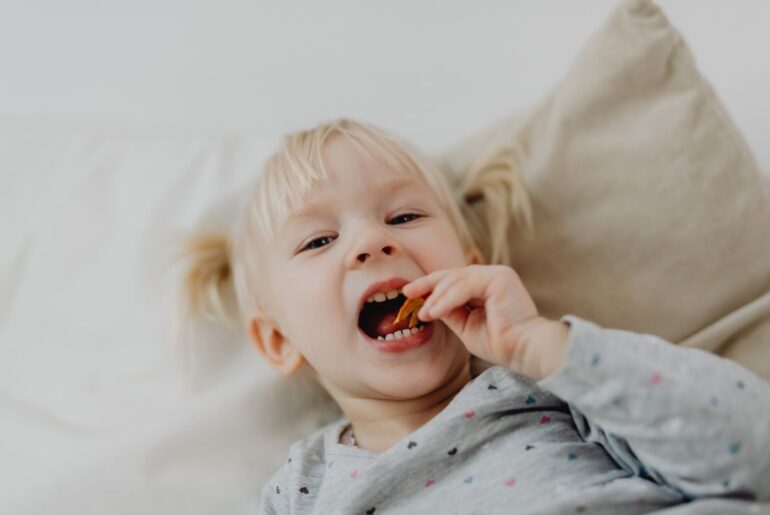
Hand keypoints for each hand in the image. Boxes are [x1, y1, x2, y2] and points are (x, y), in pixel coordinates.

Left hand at [402, 264, 569, 378]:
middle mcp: (493, 277)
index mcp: (487, 287)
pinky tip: (434, 311)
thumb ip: (450, 312)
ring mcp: (498, 274)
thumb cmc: (501, 344)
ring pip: (457, 279)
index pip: (454, 281)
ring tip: (423, 312)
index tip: (410, 295)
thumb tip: (428, 304)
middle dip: (428, 284)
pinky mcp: (500, 278)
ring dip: (436, 297)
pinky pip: (466, 285)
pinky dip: (447, 298)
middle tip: (407, 293)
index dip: (431, 286)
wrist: (524, 351)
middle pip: (453, 275)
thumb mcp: (466, 326)